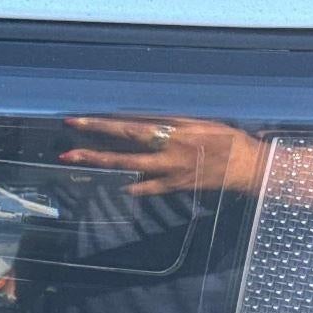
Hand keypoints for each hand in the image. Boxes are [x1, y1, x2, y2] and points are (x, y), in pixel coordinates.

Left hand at [56, 115, 266, 196]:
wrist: (247, 165)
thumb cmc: (226, 138)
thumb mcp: (198, 122)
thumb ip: (169, 123)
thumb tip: (141, 123)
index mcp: (172, 131)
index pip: (128, 127)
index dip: (100, 125)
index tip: (76, 122)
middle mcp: (166, 152)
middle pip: (120, 152)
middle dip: (91, 151)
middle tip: (65, 152)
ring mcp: (168, 173)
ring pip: (128, 171)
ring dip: (102, 167)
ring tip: (77, 163)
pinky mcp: (175, 187)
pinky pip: (147, 189)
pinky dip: (133, 187)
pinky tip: (120, 186)